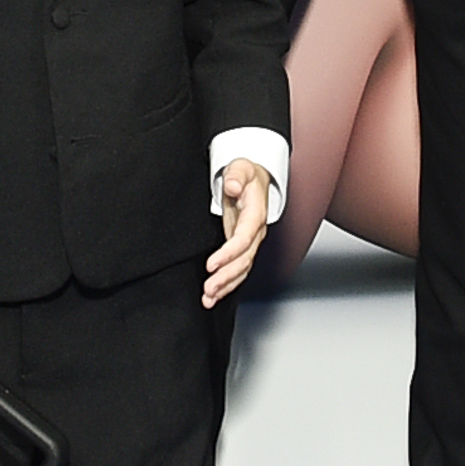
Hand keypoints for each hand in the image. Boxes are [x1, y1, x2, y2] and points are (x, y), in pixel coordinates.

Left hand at [202, 161, 274, 307]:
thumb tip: (233, 185)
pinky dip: (227, 284)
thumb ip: (237, 175)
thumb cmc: (247, 175)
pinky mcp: (241, 248)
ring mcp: (249, 243)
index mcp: (256, 215)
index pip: (244, 239)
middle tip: (209, 289)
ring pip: (242, 270)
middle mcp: (255, 233)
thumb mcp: (242, 168)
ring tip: (209, 298)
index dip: (229, 253)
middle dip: (226, 277)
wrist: (254, 180)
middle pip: (244, 260)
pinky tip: (214, 295)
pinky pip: (237, 270)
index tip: (212, 264)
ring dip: (226, 286)